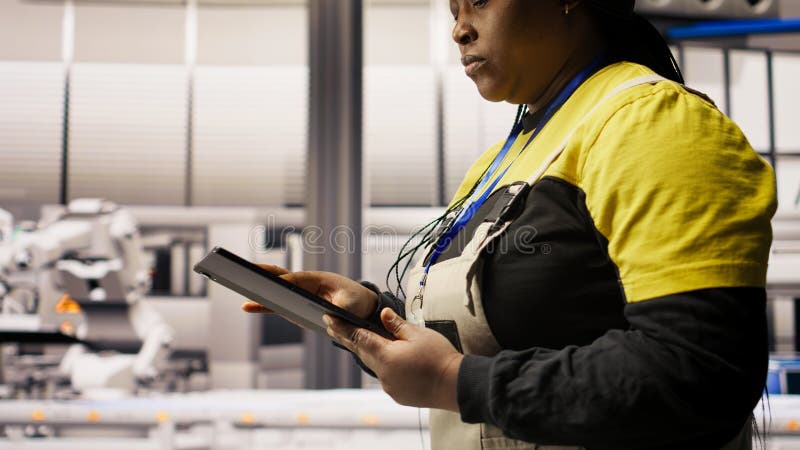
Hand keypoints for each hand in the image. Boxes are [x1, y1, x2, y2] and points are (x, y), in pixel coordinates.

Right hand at [241, 264, 378, 320]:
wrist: (359, 307)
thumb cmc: (355, 300)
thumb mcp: (350, 304)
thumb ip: (338, 310)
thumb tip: (325, 317)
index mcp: (316, 279)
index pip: (295, 279)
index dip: (281, 282)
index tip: (268, 284)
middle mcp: (303, 284)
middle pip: (279, 276)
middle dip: (262, 273)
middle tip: (242, 271)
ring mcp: (297, 295)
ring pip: (274, 288)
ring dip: (257, 289)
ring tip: (238, 287)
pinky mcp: (294, 307)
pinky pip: (275, 305)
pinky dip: (262, 306)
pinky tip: (247, 306)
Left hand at [324, 308, 462, 411]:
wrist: (455, 386)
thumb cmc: (439, 357)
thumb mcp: (418, 334)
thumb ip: (397, 325)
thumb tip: (383, 314)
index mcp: (385, 355)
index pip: (357, 337)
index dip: (342, 327)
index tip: (329, 318)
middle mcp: (382, 372)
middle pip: (361, 351)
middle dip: (347, 338)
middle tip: (331, 326)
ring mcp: (389, 386)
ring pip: (372, 364)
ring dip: (364, 351)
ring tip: (357, 339)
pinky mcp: (397, 394)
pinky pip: (384, 376)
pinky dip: (381, 365)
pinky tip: (385, 359)